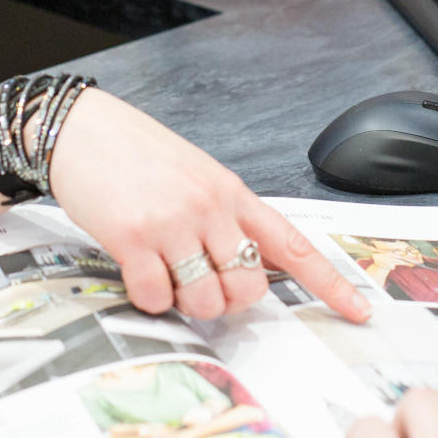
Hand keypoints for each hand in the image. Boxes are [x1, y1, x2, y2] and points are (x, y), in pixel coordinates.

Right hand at [46, 90, 373, 324]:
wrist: (79, 127)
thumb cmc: (134, 153)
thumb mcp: (196, 174)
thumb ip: (224, 216)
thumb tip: (243, 266)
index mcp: (232, 192)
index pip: (293, 244)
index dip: (330, 283)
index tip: (358, 311)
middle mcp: (210, 207)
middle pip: (249, 288)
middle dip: (227, 300)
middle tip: (199, 281)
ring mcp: (173, 222)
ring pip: (206, 300)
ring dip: (185, 301)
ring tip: (163, 270)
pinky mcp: (133, 237)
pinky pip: (156, 298)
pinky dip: (148, 297)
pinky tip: (136, 269)